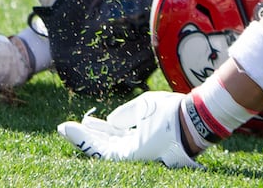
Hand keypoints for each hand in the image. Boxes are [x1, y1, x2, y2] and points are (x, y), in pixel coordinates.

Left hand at [58, 91, 201, 168]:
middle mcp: (134, 157)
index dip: (80, 138)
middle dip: (84, 137)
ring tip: (82, 123)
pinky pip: (123, 140)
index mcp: (132, 154)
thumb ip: (123, 115)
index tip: (63, 128)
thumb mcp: (145, 107)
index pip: (99, 149)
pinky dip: (110, 132)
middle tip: (64, 128)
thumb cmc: (173, 113)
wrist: (199, 120)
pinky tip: (100, 123)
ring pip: (112, 144)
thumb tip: (110, 121)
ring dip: (97, 134)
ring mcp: (140, 151)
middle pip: (102, 148)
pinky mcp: (147, 144)